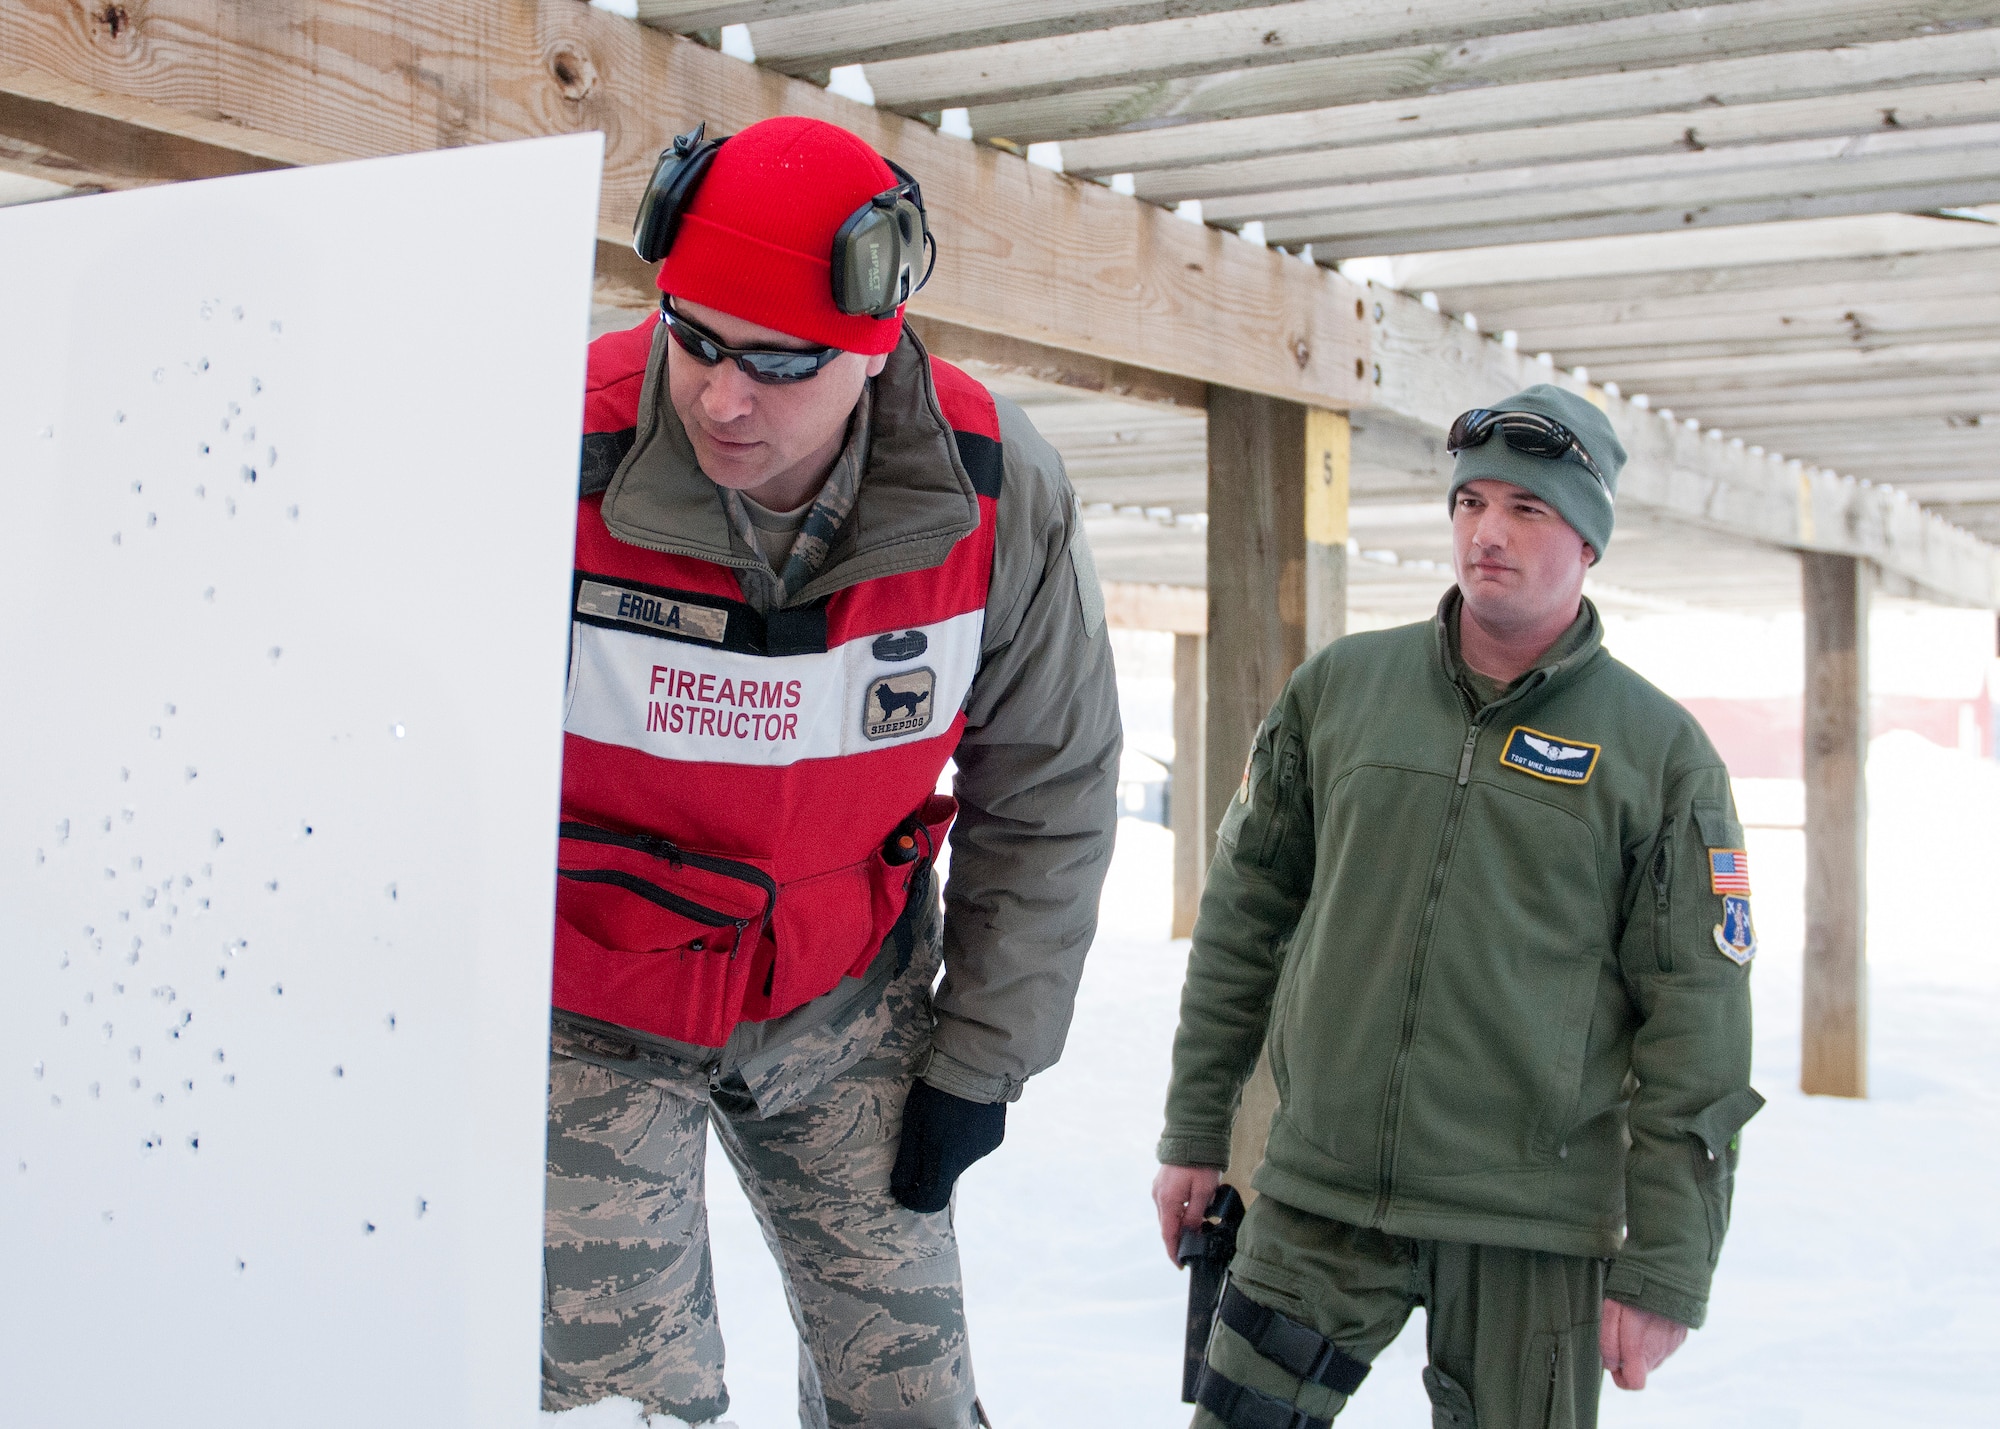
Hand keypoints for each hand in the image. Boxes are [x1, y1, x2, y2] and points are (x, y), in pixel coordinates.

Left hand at [890, 1080, 1005, 1212]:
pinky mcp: (996, 1136)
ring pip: (960, 1159)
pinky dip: (965, 1136)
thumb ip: (908, 1160)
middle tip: (921, 1138)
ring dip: (948, 1147)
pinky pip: (975, 1145)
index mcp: (945, 1159)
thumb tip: (900, 1186)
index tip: (902, 1189)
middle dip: (929, 1166)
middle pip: (944, 1176)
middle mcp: (968, 1160)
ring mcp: (985, 1148)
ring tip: (944, 1116)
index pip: (931, 1200)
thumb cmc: (936, 1092)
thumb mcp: (913, 1123)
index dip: (913, 1200)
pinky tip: (962, 1113)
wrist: (976, 1064)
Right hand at [1152, 1164, 1221, 1265]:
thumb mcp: (1202, 1193)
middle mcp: (1158, 1196)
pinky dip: (1178, 1214)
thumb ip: (1195, 1216)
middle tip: (1191, 1252)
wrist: (1193, 1137)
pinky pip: (1169, 1205)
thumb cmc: (1199, 1164)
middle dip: (1178, 1240)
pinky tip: (1190, 1215)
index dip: (1174, 1252)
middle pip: (1167, 1226)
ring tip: (1195, 1234)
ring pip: (1168, 1216)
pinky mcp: (1163, 1183)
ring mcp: (1159, 1189)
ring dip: (1179, 1226)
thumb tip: (1191, 1234)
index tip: (1180, 1265)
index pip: (1169, 1235)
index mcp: (1167, 1201)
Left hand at [1600, 1297, 1687, 1389]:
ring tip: (1636, 1321)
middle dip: (1630, 1358)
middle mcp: (1658, 1353)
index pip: (1634, 1383)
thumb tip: (1611, 1366)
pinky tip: (1650, 1318)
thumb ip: (1609, 1344)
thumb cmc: (1634, 1292)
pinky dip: (1656, 1338)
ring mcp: (1672, 1345)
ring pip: (1653, 1357)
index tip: (1615, 1364)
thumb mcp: (1611, 1313)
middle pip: (1642, 1369)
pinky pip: (1664, 1346)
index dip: (1621, 1379)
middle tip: (1621, 1333)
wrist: (1667, 1274)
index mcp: (1640, 1350)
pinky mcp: (1680, 1336)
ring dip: (1643, 1347)